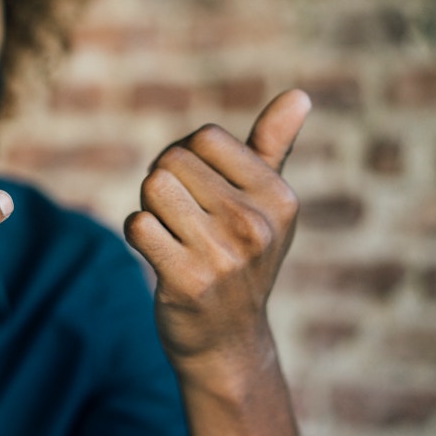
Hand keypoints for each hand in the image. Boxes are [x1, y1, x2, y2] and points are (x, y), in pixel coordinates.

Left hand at [124, 89, 310, 374]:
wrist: (227, 340)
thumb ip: (274, 147)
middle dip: (164, 182)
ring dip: (149, 208)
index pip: (205, 137)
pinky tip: (158, 253)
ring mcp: (223, 254)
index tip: (196, 188)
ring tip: (172, 234)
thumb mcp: (267, 205)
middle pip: (172, 160)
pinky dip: (137, 233)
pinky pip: (137, 225)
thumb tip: (299, 95)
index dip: (186, 155)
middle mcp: (256, 223)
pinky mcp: (186, 280)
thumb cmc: (241, 257)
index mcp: (279, 196)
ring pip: (153, 187)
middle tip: (181, 218)